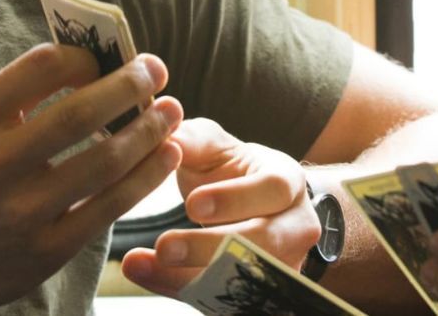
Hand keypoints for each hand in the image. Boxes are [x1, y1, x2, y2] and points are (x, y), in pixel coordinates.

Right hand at [0, 44, 184, 312]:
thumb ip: (20, 94)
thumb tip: (96, 62)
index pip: (44, 66)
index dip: (88, 55)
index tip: (111, 54)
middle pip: (82, 113)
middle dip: (131, 86)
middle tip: (157, 70)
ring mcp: (21, 212)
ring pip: (106, 162)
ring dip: (149, 131)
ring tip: (170, 111)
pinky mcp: (45, 251)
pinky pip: (110, 208)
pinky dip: (145, 177)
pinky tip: (165, 157)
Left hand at [119, 118, 319, 294]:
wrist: (251, 205)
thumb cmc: (231, 170)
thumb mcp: (215, 147)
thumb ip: (193, 140)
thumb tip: (168, 137)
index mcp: (287, 182)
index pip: (273, 190)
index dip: (235, 199)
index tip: (192, 204)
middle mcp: (295, 228)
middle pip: (265, 244)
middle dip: (211, 248)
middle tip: (164, 246)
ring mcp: (284, 266)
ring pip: (246, 280)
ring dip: (191, 277)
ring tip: (141, 264)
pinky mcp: (260, 293)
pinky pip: (223, 300)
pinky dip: (182, 289)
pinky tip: (146, 273)